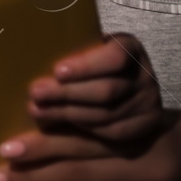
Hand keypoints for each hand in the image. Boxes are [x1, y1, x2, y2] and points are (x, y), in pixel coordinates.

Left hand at [27, 34, 164, 141]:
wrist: (130, 88)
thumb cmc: (95, 62)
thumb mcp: (90, 48)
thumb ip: (74, 52)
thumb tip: (33, 54)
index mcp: (130, 48)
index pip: (115, 57)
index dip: (86, 66)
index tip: (57, 71)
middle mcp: (144, 76)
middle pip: (106, 91)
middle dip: (67, 93)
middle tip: (36, 93)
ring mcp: (148, 103)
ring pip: (106, 114)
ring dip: (67, 113)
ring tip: (37, 110)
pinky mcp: (143, 127)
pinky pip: (110, 132)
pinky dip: (83, 128)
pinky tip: (59, 123)